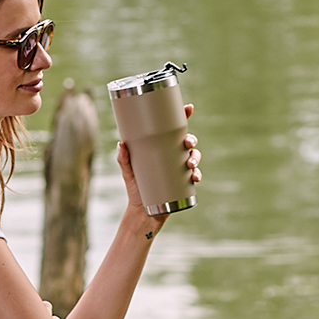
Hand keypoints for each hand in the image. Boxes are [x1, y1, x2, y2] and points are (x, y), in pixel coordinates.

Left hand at [118, 103, 199, 228]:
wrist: (143, 211)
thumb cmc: (136, 187)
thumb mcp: (128, 171)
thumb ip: (123, 158)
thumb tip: (121, 144)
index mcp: (162, 147)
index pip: (174, 128)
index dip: (183, 116)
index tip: (189, 108)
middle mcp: (173, 156)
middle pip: (188, 142)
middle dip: (192, 140)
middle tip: (187, 143)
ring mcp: (180, 169)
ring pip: (194, 157)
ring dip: (196, 157)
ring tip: (189, 164)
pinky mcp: (184, 183)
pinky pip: (196, 175)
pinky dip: (198, 174)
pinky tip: (195, 177)